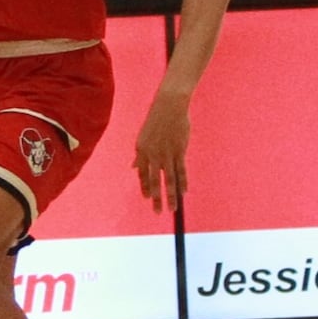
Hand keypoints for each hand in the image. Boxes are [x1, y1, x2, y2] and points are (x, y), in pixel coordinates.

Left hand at [133, 89, 191, 212]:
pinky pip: (181, 170)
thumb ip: (140, 154)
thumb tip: (134, 167)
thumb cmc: (156, 120)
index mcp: (141, 151)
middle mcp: (152, 154)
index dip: (145, 187)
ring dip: (171, 196)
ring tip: (173, 208)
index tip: (147, 198)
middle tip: (157, 212)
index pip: (142, 174)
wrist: (169, 106)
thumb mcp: (143, 136)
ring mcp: (166, 153)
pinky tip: (183, 192)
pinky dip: (183, 182)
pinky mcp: (179, 150)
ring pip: (169, 179)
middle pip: (154, 181)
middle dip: (156, 198)